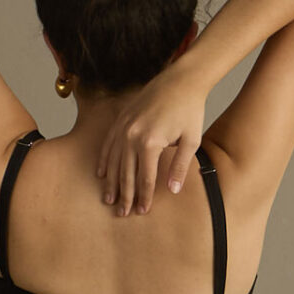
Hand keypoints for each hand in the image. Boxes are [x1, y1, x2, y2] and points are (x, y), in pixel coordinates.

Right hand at [95, 67, 208, 216]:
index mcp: (150, 143)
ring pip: (114, 161)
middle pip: (126, 173)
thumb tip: (173, 190)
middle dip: (125, 195)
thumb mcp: (191, 141)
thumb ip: (180, 167)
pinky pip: (108, 144)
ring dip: (111, 182)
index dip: (144, 197)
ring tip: (109, 200)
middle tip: (122, 213)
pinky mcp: (122, 119)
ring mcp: (124, 126)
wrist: (181, 79)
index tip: (142, 211)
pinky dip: (104, 160)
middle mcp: (132, 135)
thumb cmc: (190, 110)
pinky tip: (102, 174)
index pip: (145, 178)